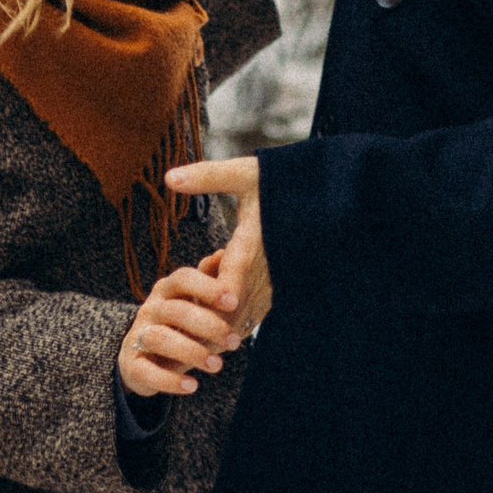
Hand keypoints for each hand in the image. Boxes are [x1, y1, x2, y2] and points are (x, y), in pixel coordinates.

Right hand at [118, 263, 244, 398]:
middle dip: (208, 325)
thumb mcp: (192, 302)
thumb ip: (208, 281)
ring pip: (160, 338)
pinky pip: (147, 371)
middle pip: (176, 310)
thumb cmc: (177, 325)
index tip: (233, 302)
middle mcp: (150, 309)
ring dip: (191, 352)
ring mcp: (137, 336)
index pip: (183, 278)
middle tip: (234, 342)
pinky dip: (170, 380)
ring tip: (217, 365)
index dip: (207, 288)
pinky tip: (192, 385)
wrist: (141, 357)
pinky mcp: (131, 364)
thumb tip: (222, 254)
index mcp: (166, 290)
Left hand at [168, 157, 269, 336]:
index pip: (229, 284)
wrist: (323, 202)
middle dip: (204, 310)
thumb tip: (169, 177)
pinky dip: (232, 314)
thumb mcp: (245, 174)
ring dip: (216, 313)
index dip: (210, 297)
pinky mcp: (280, 292)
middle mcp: (265, 272)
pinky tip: (219, 293)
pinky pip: (253, 315)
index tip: (193, 295)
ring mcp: (274, 286)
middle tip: (185, 297)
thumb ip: (208, 177)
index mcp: (251, 245)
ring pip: (241, 318)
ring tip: (203, 290)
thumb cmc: (283, 185)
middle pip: (230, 309)